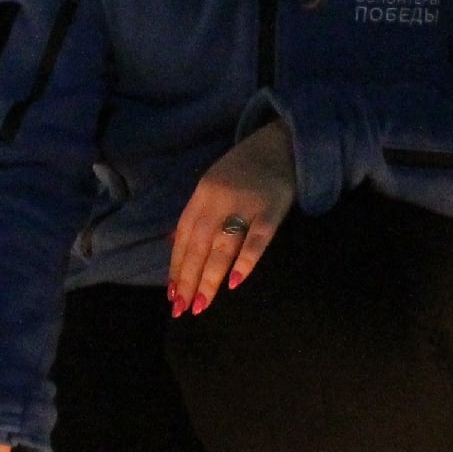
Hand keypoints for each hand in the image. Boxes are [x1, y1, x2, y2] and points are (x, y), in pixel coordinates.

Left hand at [169, 120, 296, 315]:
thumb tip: (174, 243)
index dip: (176, 265)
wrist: (281, 143)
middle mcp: (219, 199)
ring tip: (201, 303)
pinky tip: (235, 283)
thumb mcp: (212, 184)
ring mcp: (246, 204)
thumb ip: (196, 214)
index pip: (184, 235)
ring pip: (223, 245)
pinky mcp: (272, 209)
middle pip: (199, 244)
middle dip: (189, 278)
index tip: (171, 293)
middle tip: (182, 308)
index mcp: (202, 194)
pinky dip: (246, 260)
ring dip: (210, 277)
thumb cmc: (244, 168)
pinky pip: (258, 239)